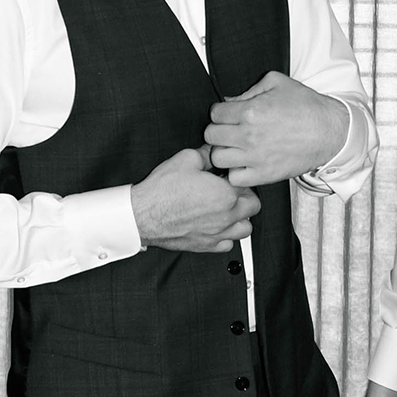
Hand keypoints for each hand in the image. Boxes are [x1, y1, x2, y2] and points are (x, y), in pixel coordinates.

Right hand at [130, 146, 260, 252]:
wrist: (143, 214)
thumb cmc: (161, 191)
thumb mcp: (186, 159)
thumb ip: (207, 154)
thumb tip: (214, 151)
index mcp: (226, 194)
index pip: (249, 185)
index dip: (239, 178)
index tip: (229, 176)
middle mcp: (226, 217)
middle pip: (253, 207)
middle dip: (245, 196)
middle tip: (231, 190)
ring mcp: (217, 233)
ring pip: (245, 229)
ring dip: (241, 218)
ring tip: (228, 209)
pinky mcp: (206, 246)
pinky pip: (228, 244)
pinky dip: (227, 236)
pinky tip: (217, 226)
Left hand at [204, 68, 347, 187]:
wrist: (329, 131)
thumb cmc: (306, 106)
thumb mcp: (278, 83)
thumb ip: (250, 89)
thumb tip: (229, 100)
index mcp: (250, 111)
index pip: (214, 113)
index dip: (220, 112)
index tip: (229, 115)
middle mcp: (249, 136)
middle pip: (211, 136)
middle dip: (218, 130)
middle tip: (229, 131)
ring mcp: (255, 158)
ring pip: (218, 158)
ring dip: (223, 151)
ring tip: (234, 148)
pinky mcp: (264, 175)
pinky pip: (234, 178)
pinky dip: (236, 172)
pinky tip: (244, 164)